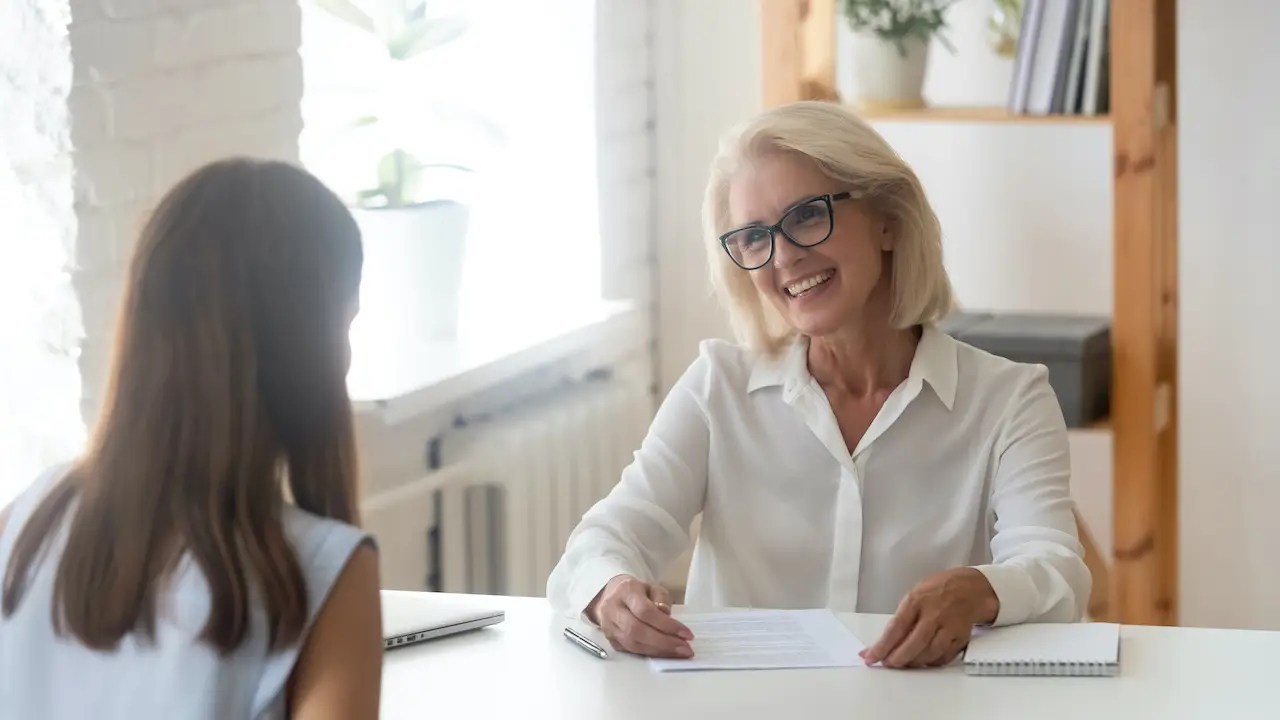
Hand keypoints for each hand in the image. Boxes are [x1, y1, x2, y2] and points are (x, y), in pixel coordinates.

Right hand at [585, 574, 693, 657]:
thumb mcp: (652, 587)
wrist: (611, 596)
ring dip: (658, 651)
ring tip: (678, 652)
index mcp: (625, 591)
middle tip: (684, 648)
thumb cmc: (635, 592)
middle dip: (664, 642)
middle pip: (637, 630)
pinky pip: (631, 651)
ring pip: (633, 644)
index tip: (686, 633)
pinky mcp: (611, 640)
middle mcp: (613, 609)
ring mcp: (609, 626)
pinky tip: (664, 653)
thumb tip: (667, 617)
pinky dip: (650, 653)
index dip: (667, 625)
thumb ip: (662, 599)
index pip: (645, 611)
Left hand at [861, 568, 998, 668]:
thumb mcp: (916, 594)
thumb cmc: (939, 590)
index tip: (870, 657)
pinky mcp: (961, 637)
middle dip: (898, 658)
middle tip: (887, 664)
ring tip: (904, 663)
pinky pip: (944, 656)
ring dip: (914, 662)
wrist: (971, 588)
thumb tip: (883, 641)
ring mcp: (949, 626)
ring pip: (930, 653)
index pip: (895, 627)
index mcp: (917, 600)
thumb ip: (902, 617)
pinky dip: (931, 663)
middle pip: (914, 643)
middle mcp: (934, 614)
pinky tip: (923, 661)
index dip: (882, 646)